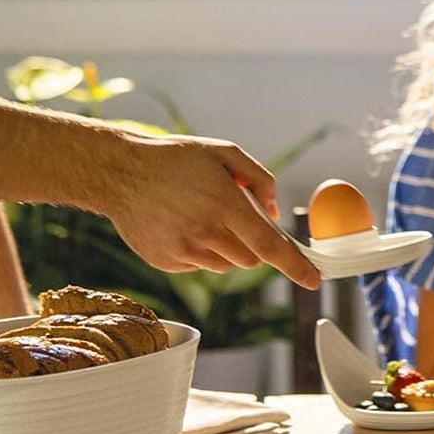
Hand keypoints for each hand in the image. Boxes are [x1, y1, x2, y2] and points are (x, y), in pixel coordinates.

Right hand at [105, 132, 319, 287]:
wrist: (119, 172)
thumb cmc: (176, 158)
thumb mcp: (225, 152)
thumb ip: (260, 180)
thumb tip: (275, 214)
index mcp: (224, 204)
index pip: (268, 246)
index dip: (295, 266)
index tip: (314, 281)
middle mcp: (205, 232)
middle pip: (251, 259)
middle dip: (254, 244)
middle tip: (236, 217)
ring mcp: (183, 250)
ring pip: (227, 264)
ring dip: (228, 247)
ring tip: (202, 215)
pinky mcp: (166, 262)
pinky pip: (201, 265)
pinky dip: (203, 250)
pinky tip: (182, 224)